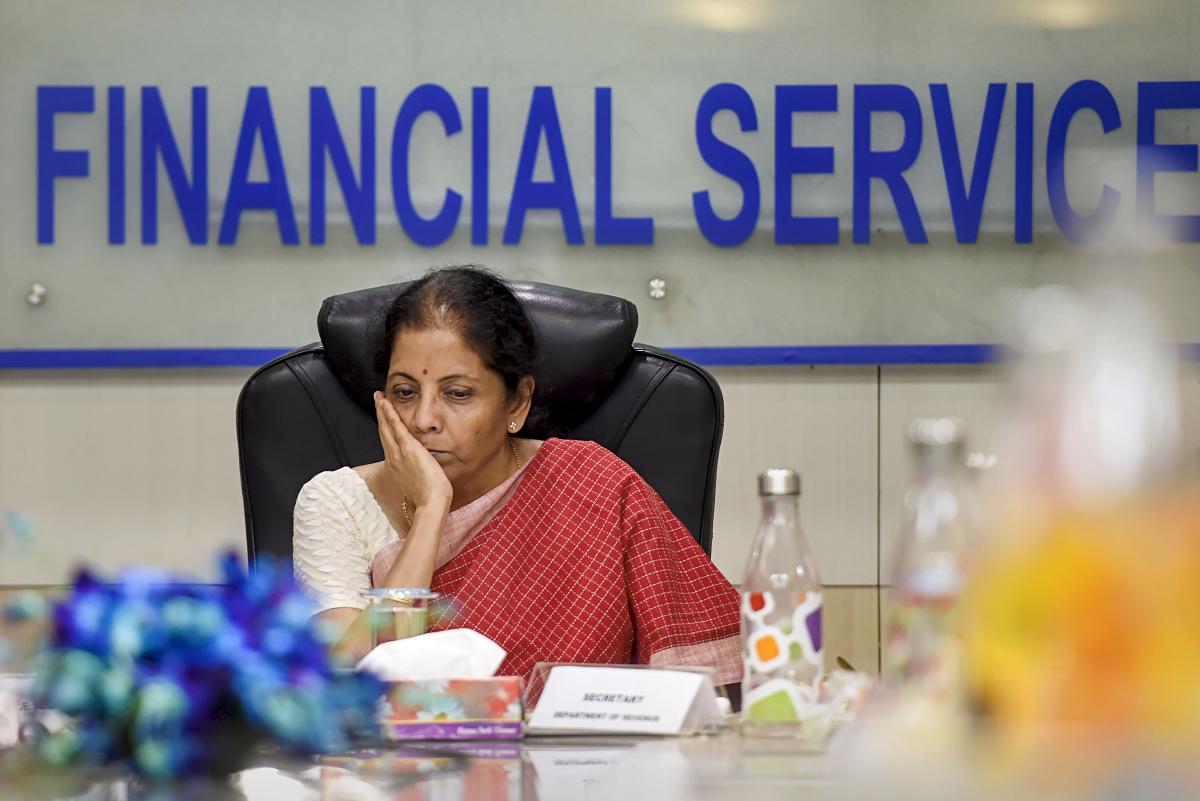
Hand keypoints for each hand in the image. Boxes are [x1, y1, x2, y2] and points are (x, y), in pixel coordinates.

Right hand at [373, 391, 452, 514]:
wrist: (431, 503)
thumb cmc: (428, 498)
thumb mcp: (418, 483)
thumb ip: (415, 474)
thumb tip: (421, 471)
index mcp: (396, 466)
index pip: (388, 441)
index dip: (384, 427)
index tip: (383, 417)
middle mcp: (394, 457)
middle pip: (384, 431)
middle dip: (380, 414)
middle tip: (377, 400)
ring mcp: (399, 453)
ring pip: (387, 426)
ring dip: (383, 410)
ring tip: (379, 397)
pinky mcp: (409, 449)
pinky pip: (397, 428)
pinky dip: (390, 415)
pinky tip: (387, 404)